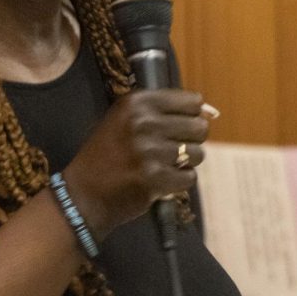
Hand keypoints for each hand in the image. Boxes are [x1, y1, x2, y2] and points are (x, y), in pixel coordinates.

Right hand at [63, 88, 210, 239]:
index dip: (191, 116)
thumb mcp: (125, 121)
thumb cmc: (107, 155)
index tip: (178, 128)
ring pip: (198, 154)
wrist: (84, 194)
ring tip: (161, 166)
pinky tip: (159, 181)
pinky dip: (178, 183)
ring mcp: (149, 151)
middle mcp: (143, 122)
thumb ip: (163, 112)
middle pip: (199, 127)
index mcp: (137, 102)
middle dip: (190, 141)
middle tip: (170, 151)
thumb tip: (212, 112)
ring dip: (185, 164)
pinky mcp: (155, 178)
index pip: (192, 101)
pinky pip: (189, 178)